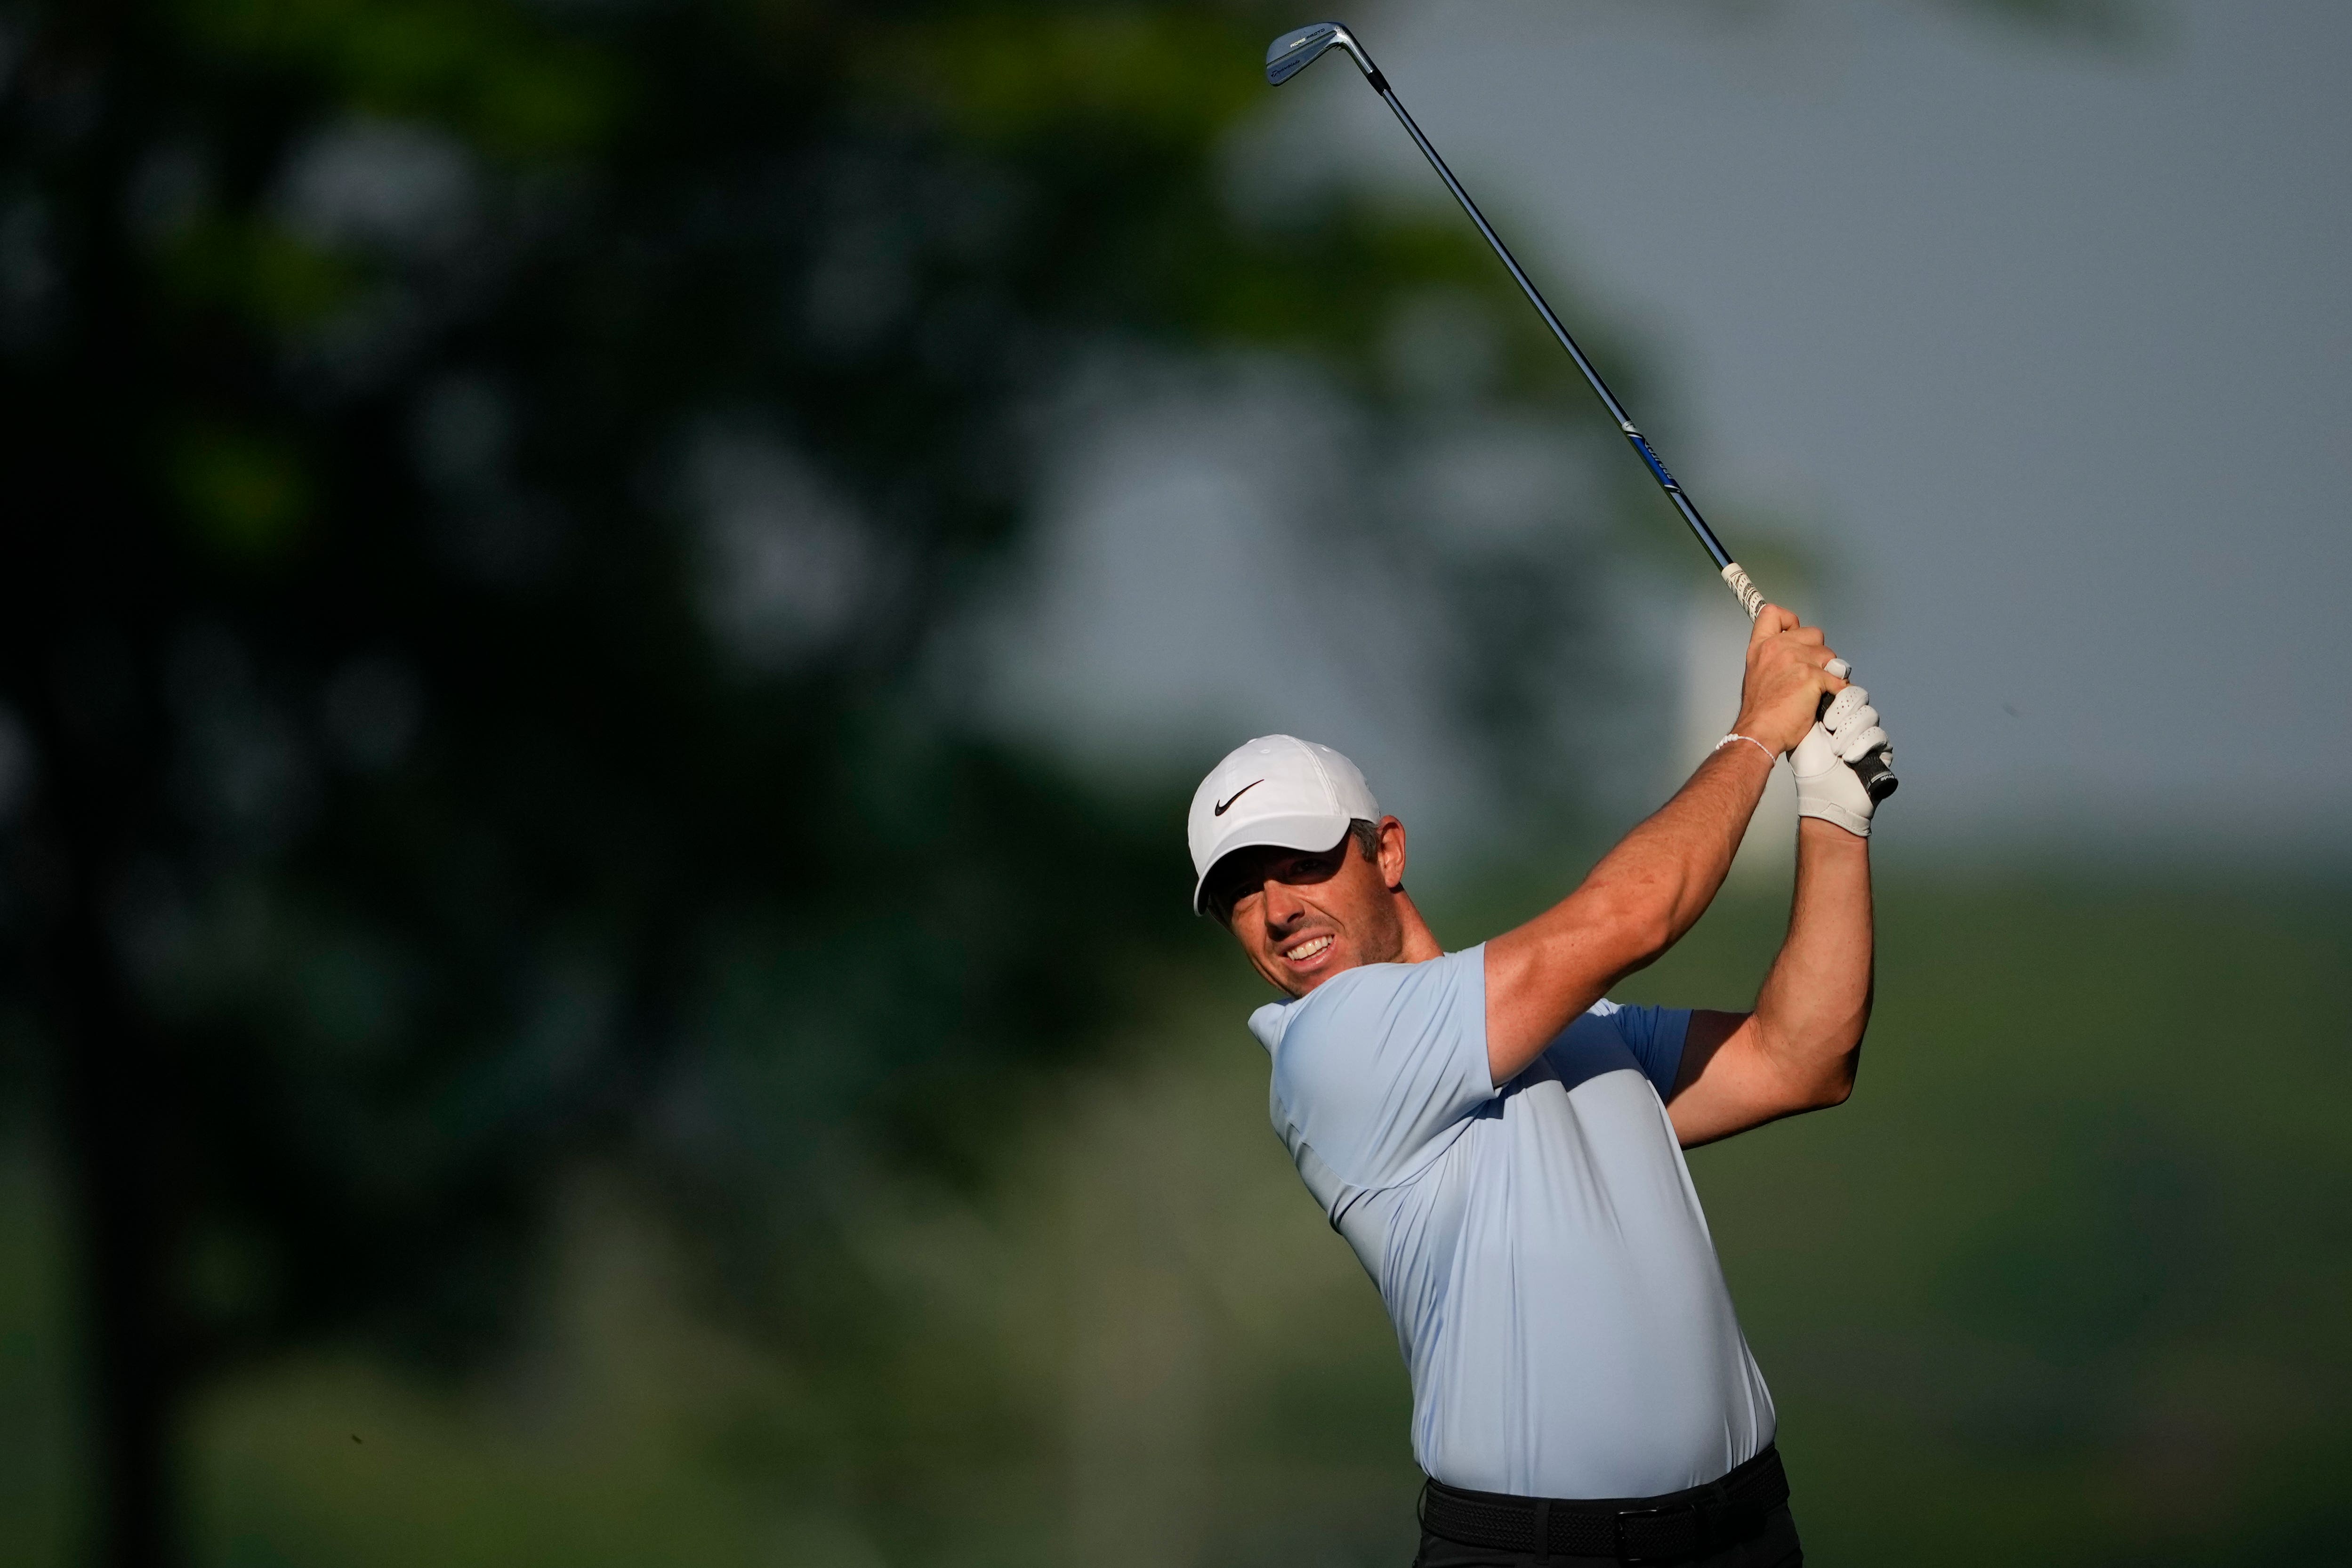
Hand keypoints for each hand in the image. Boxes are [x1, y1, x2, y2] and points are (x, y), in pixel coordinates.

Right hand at [1731, 604, 1845, 755]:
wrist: (1759, 733)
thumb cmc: (1760, 712)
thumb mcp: (1756, 674)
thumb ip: (1773, 659)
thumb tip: (1794, 660)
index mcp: (1761, 647)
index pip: (1773, 613)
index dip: (1790, 621)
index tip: (1794, 635)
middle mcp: (1778, 648)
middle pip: (1814, 633)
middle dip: (1817, 652)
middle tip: (1809, 672)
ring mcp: (1796, 660)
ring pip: (1829, 655)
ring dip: (1829, 671)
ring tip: (1817, 689)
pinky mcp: (1812, 676)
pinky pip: (1838, 678)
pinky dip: (1839, 689)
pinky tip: (1830, 698)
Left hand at [1792, 681, 1891, 836]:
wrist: (1822, 795)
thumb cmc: (1809, 765)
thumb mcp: (1803, 728)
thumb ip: (1810, 702)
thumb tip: (1815, 676)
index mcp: (1835, 711)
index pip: (1845, 688)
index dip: (1839, 689)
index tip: (1828, 697)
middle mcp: (1853, 719)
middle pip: (1859, 696)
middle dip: (1843, 708)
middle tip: (1828, 725)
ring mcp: (1868, 733)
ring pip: (1869, 714)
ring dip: (1849, 732)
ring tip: (1835, 749)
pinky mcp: (1881, 749)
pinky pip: (1878, 736)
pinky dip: (1861, 745)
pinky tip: (1848, 756)